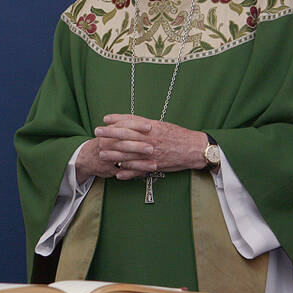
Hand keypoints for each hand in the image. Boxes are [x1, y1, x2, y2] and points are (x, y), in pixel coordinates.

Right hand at [76, 122, 156, 182]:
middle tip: (152, 147)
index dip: (137, 125)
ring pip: (125, 158)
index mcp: (109, 131)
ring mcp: (107, 156)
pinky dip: (136, 171)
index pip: (123, 125)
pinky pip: (125, 170)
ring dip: (140, 162)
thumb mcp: (110, 130)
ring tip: (153, 164)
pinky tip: (146, 172)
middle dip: (138, 145)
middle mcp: (106, 142)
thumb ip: (124, 124)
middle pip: (123, 143)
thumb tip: (147, 120)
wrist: (86, 158)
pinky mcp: (110, 168)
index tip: (150, 126)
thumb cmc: (104, 142)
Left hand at [84, 114, 207, 180]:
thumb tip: (130, 121)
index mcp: (152, 128)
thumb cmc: (178, 135)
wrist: (194, 148)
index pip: (130, 122)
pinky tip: (118, 173)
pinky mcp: (155, 165)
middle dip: (110, 134)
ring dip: (113, 154)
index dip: (117, 120)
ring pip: (129, 154)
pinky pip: (139, 170)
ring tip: (101, 154)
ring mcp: (152, 153)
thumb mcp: (162, 125)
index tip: (105, 119)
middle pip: (126, 136)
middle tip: (97, 132)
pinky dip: (128, 172)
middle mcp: (150, 139)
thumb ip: (146, 124)